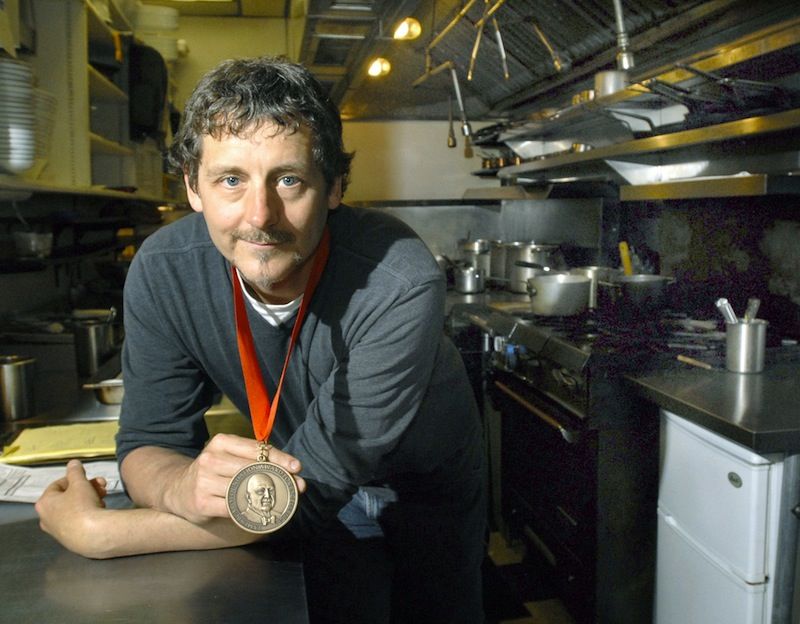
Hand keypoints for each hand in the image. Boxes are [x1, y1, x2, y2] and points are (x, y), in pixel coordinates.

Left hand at [35, 460, 109, 556]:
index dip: (75, 478)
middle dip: (86, 489)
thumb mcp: (80, 483)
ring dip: (89, 500)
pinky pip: (78, 521)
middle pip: (67, 497)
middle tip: (101, 486)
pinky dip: (88, 514)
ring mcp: (57, 531)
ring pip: (74, 509)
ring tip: (103, 499)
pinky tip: (99, 512)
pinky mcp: (69, 539)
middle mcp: (46, 518)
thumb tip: (73, 463)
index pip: (58, 484)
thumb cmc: (82, 507)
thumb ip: (76, 471)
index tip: (87, 477)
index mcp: (44, 503)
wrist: (93, 535)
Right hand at [159, 434, 305, 523]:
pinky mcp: (201, 503)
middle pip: (253, 468)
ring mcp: (204, 481)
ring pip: (244, 488)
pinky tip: (260, 512)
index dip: (280, 458)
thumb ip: (256, 460)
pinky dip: (249, 511)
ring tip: (282, 500)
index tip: (297, 467)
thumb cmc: (214, 472)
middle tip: (297, 487)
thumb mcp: (230, 457)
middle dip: (279, 478)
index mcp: (221, 443)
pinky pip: (232, 508)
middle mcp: (211, 459)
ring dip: (266, 496)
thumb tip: (293, 471)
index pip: (256, 449)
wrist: (176, 488)